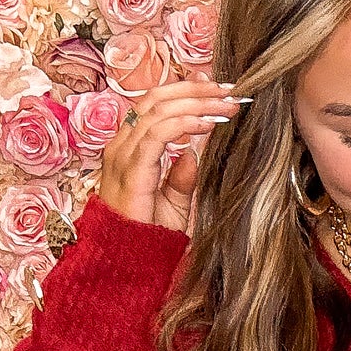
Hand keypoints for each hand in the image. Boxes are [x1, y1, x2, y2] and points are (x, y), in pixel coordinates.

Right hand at [96, 78, 246, 232]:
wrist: (129, 261)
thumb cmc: (149, 233)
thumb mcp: (175, 200)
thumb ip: (183, 174)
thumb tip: (195, 150)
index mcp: (130, 146)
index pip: (155, 104)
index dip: (185, 90)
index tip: (218, 89)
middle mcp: (122, 145)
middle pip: (156, 98)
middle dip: (195, 90)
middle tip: (228, 90)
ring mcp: (123, 155)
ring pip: (158, 110)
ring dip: (196, 102)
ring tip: (225, 104)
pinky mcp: (131, 170)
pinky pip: (157, 134)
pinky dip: (184, 122)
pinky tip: (207, 123)